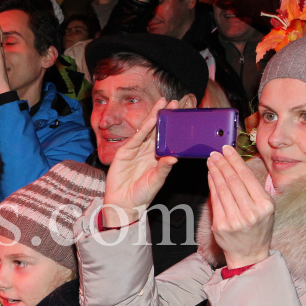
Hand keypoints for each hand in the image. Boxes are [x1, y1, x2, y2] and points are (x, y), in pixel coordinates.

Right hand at [101, 99, 177, 226]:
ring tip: (162, 103)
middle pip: (157, 130)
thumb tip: (174, 157)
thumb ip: (163, 169)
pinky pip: (137, 138)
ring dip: (154, 116)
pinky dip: (144, 128)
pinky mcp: (125, 152)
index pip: (167, 138)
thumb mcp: (156, 182)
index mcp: (157, 158)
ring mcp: (136, 151)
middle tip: (174, 102)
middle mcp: (147, 152)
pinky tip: (151, 119)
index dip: (173, 126)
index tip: (182, 115)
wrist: (123, 203)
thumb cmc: (141, 196)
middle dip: (165, 116)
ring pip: (147, 130)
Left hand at [207, 146, 273, 268]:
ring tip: (211, 161)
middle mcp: (251, 212)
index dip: (235, 161)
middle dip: (222, 164)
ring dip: (215, 172)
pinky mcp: (221, 225)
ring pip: (222, 189)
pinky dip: (211, 185)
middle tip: (215, 153)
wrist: (250, 253)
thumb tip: (238, 167)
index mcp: (265, 205)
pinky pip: (215, 201)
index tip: (228, 150)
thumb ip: (255, 190)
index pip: (247, 177)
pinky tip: (210, 176)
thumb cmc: (258, 228)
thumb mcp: (266, 208)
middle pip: (233, 181)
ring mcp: (235, 220)